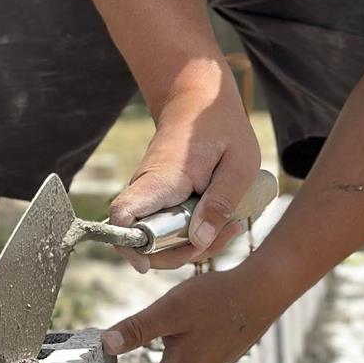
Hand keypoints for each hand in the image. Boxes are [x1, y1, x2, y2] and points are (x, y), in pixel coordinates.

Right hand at [109, 76, 260, 271]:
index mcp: (162, 180)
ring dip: (194, 245)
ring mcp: (151, 196)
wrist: (196, 98)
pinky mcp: (160, 199)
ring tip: (232, 226)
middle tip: (226, 234)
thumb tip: (198, 242)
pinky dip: (192, 233)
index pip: (125, 216)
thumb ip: (220, 202)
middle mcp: (147, 190)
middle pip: (147, 243)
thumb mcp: (238, 164)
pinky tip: (222, 222)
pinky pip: (168, 227)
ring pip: (161, 239)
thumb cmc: (221, 126)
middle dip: (183, 254)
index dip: (129, 246)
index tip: (146, 265)